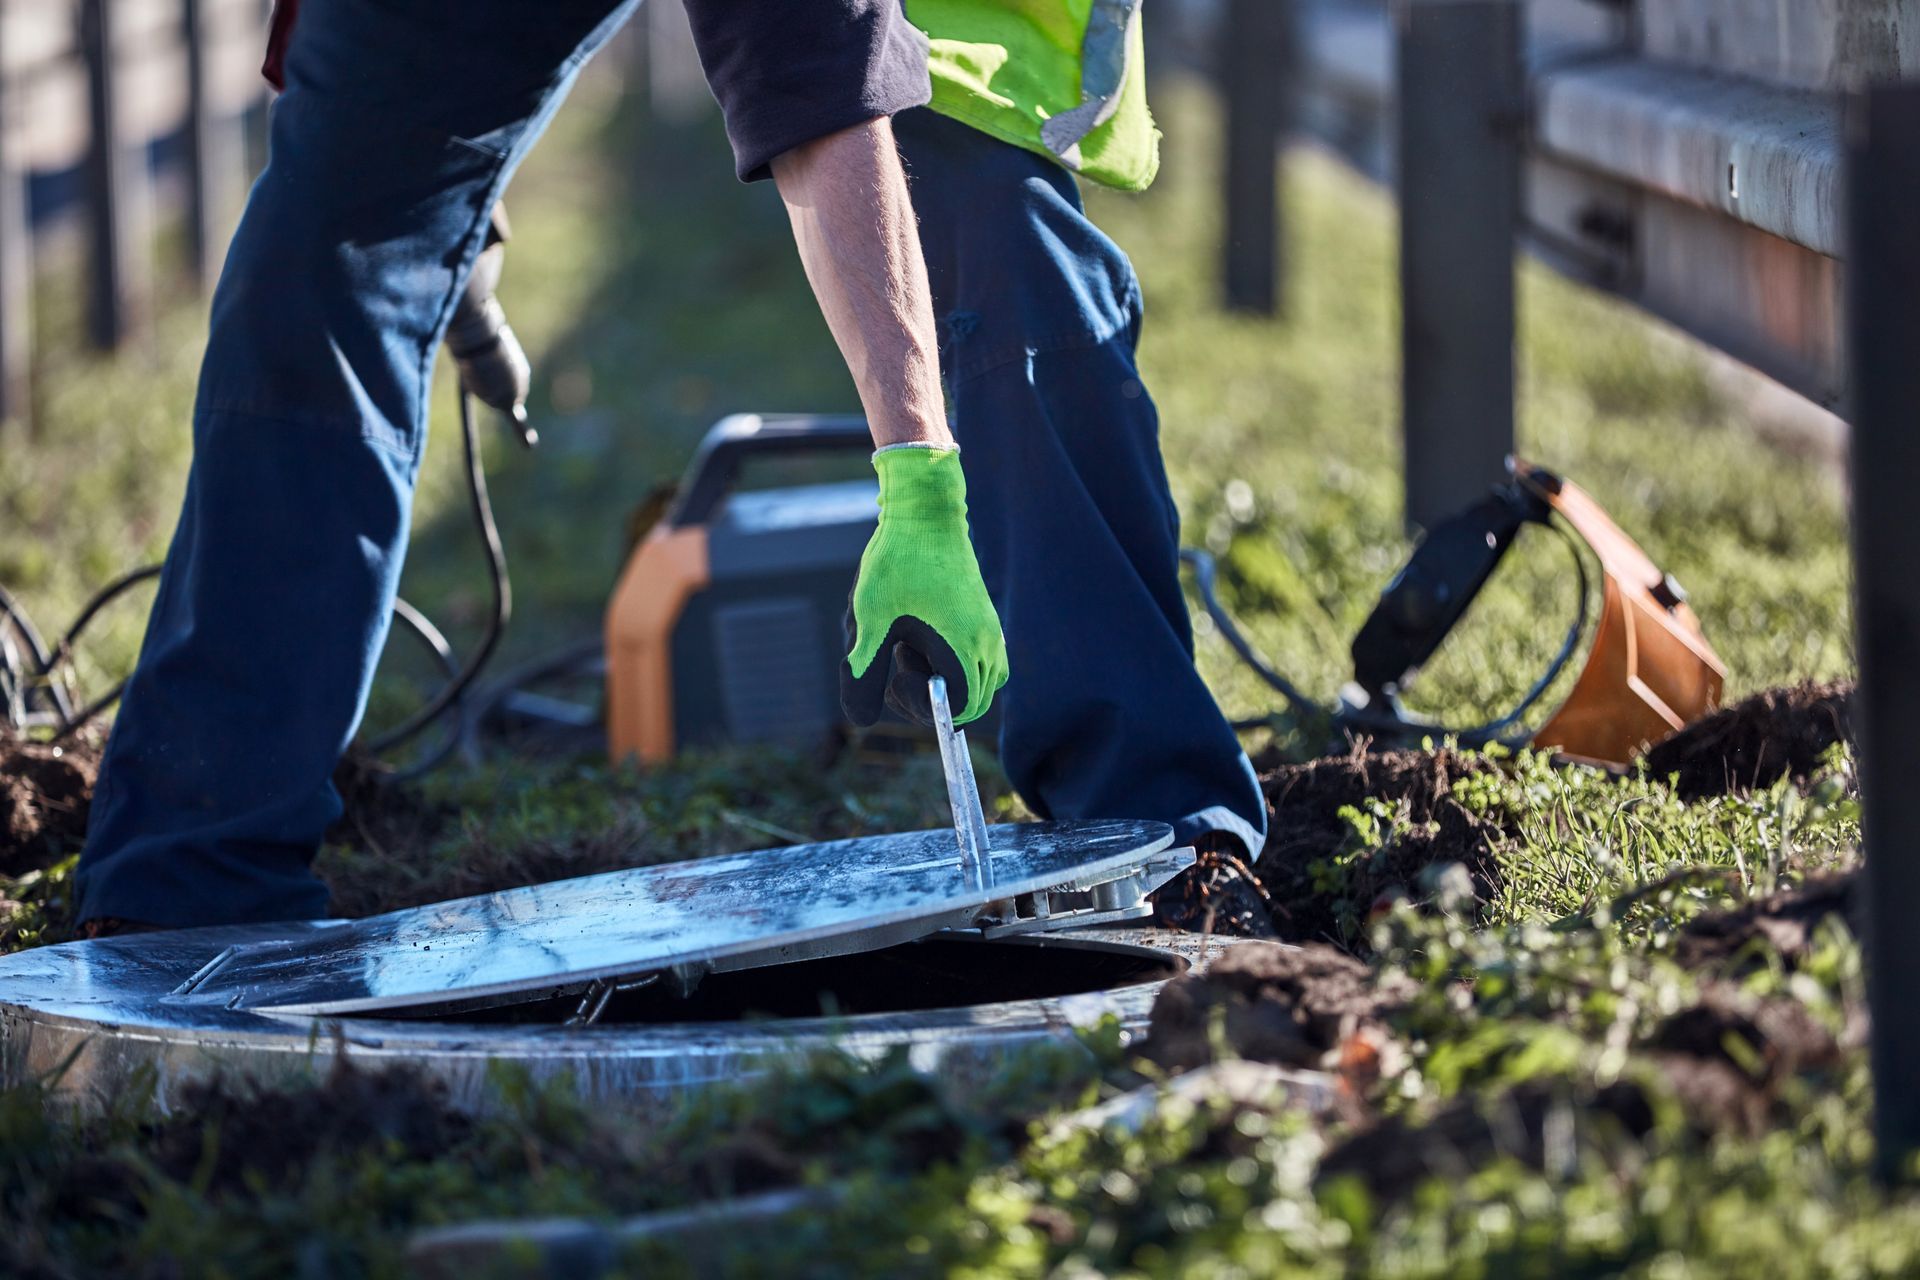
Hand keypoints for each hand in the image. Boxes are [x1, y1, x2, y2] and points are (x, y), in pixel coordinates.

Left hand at [841, 445, 1007, 725]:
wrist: (925, 514)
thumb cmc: (896, 562)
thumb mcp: (869, 620)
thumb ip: (863, 673)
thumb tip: (861, 722)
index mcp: (964, 646)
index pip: (958, 708)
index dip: (921, 705)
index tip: (893, 673)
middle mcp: (987, 643)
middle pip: (971, 703)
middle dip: (930, 698)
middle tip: (897, 664)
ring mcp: (990, 631)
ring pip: (980, 685)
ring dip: (944, 683)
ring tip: (908, 648)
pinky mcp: (986, 621)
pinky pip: (982, 663)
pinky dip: (952, 666)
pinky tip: (917, 635)